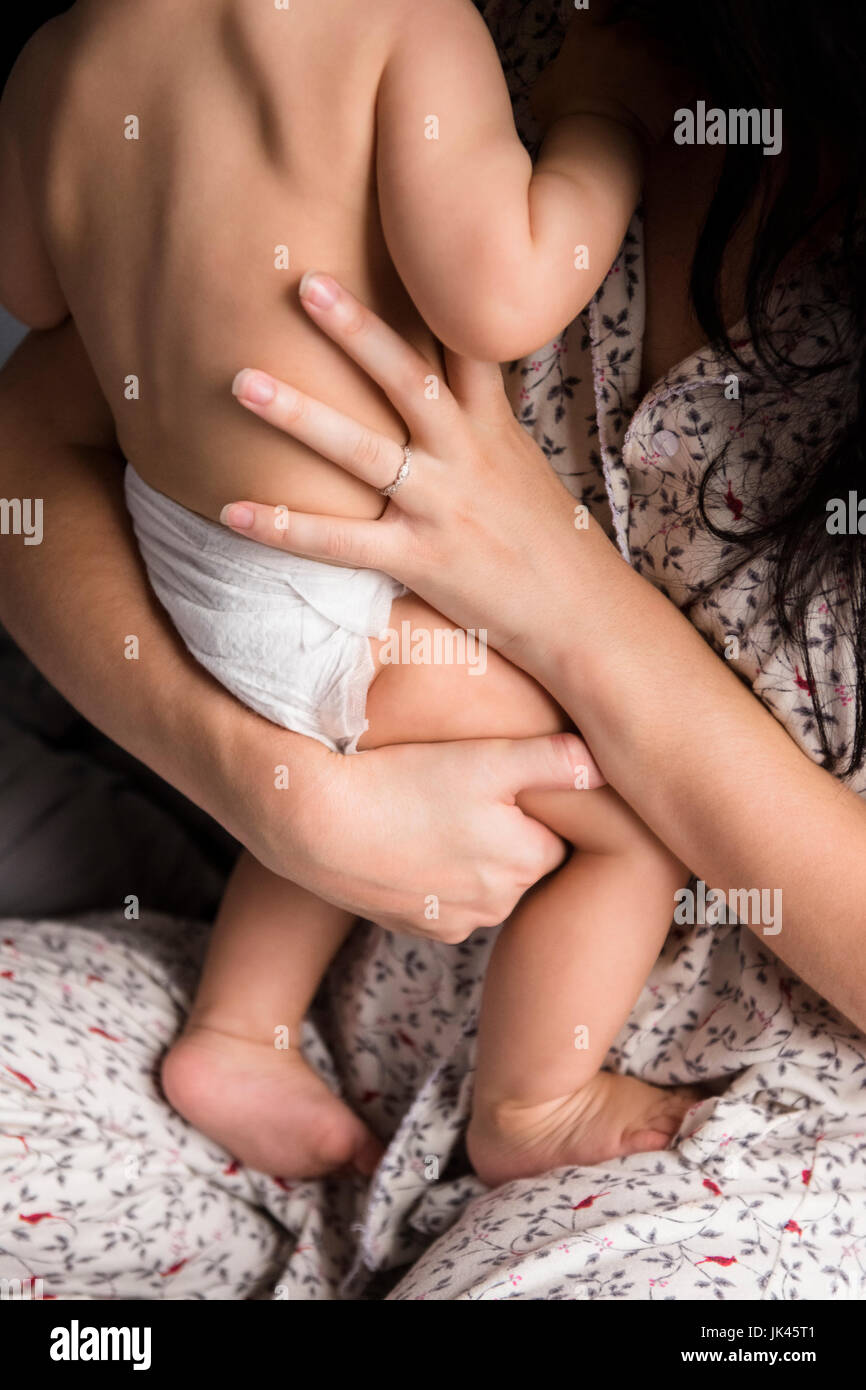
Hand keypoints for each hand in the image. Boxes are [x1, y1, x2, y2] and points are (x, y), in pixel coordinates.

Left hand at [224, 273, 590, 674]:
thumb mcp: (519, 466)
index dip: (431, 290)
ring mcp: (443, 507)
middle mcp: (467, 456)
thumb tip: (439, 383)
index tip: (396, 234)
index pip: (464, 344)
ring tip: (243, 382)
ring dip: (302, 415)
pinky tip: (233, 512)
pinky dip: (286, 527)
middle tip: (305, 283)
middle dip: (356, 331)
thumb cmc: (547, 540)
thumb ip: (475, 423)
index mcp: (492, 427)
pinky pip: (343, 543)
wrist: (582, 613)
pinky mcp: (423, 560)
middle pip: (410, 380)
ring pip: (366, 453)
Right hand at [247, 729, 601, 940]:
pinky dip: (432, 875)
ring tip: (426, 813)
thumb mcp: (485, 758)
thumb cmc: (403, 781)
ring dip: (466, 853)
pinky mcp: (418, 929)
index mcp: (527, 860)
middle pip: (518, 858)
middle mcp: (500, 903)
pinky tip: (405, 842)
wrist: (314, 826)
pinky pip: (443, 899)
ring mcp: (456, 922)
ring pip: (481, 880)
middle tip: (454, 789)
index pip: (551, 828)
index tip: (496, 777)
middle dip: (500, 829)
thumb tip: (605, 763)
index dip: (527, 799)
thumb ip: (552, 760)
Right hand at [531, 8, 688, 145]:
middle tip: (627, 83)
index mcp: (588, 35)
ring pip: (663, 52)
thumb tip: (565, 66)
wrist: (595, 147)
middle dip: (634, 51)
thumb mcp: (544, 91)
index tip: (616, 6)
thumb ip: (558, 68)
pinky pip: (685, 79)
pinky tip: (670, 108)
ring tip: (647, 100)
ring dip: (658, 70)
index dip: (610, 2)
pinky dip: (680, 91)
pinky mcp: (674, 79)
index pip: (601, 1)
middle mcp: (622, 35)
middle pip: (636, 30)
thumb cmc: (564, 124)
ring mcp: (651, 55)